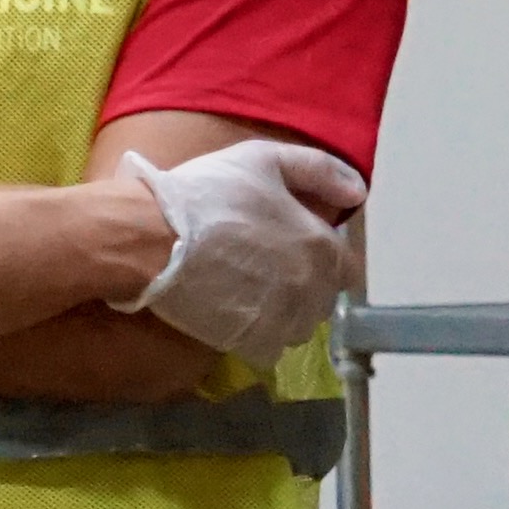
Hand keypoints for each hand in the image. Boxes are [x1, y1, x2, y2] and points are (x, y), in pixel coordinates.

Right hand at [118, 140, 368, 365]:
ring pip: (298, 326)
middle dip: (304, 284)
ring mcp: (281, 322)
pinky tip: (235, 312)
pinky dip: (258, 334)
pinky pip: (270, 348)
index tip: (293, 244)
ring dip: (285, 313)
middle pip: (322, 298)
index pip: (346, 266)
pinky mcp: (250, 344)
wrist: (151, 238)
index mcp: (321, 248)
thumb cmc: (210, 193)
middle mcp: (310, 291)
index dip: (323, 255)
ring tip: (250, 291)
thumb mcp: (266, 160)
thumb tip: (357, 192)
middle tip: (265, 265)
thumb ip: (320, 172)